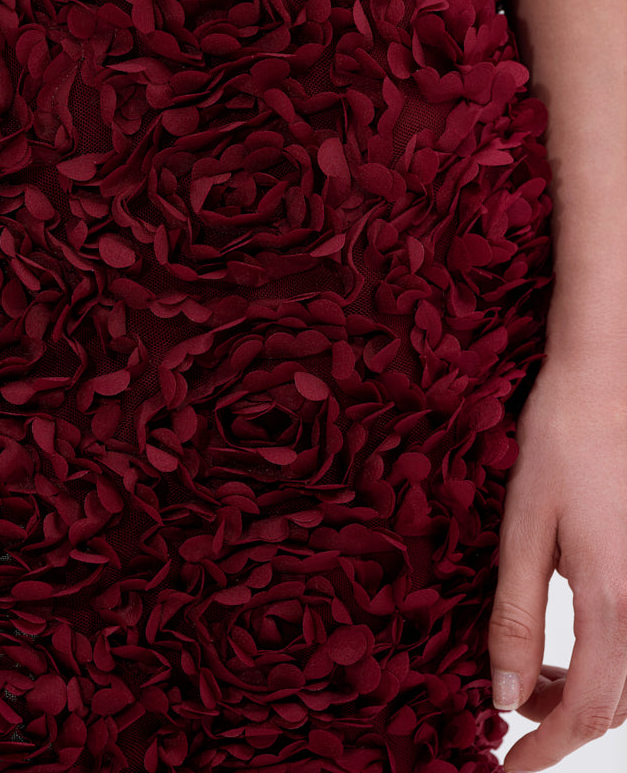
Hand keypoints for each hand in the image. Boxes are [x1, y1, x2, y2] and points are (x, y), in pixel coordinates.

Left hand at [488, 361, 626, 770]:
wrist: (605, 385)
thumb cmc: (561, 442)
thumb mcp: (522, 526)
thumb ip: (515, 615)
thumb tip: (504, 697)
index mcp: (612, 601)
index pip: (587, 713)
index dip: (545, 752)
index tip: (505, 769)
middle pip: (614, 704)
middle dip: (559, 725)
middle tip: (507, 718)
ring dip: (580, 694)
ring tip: (528, 679)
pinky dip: (600, 660)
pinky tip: (563, 643)